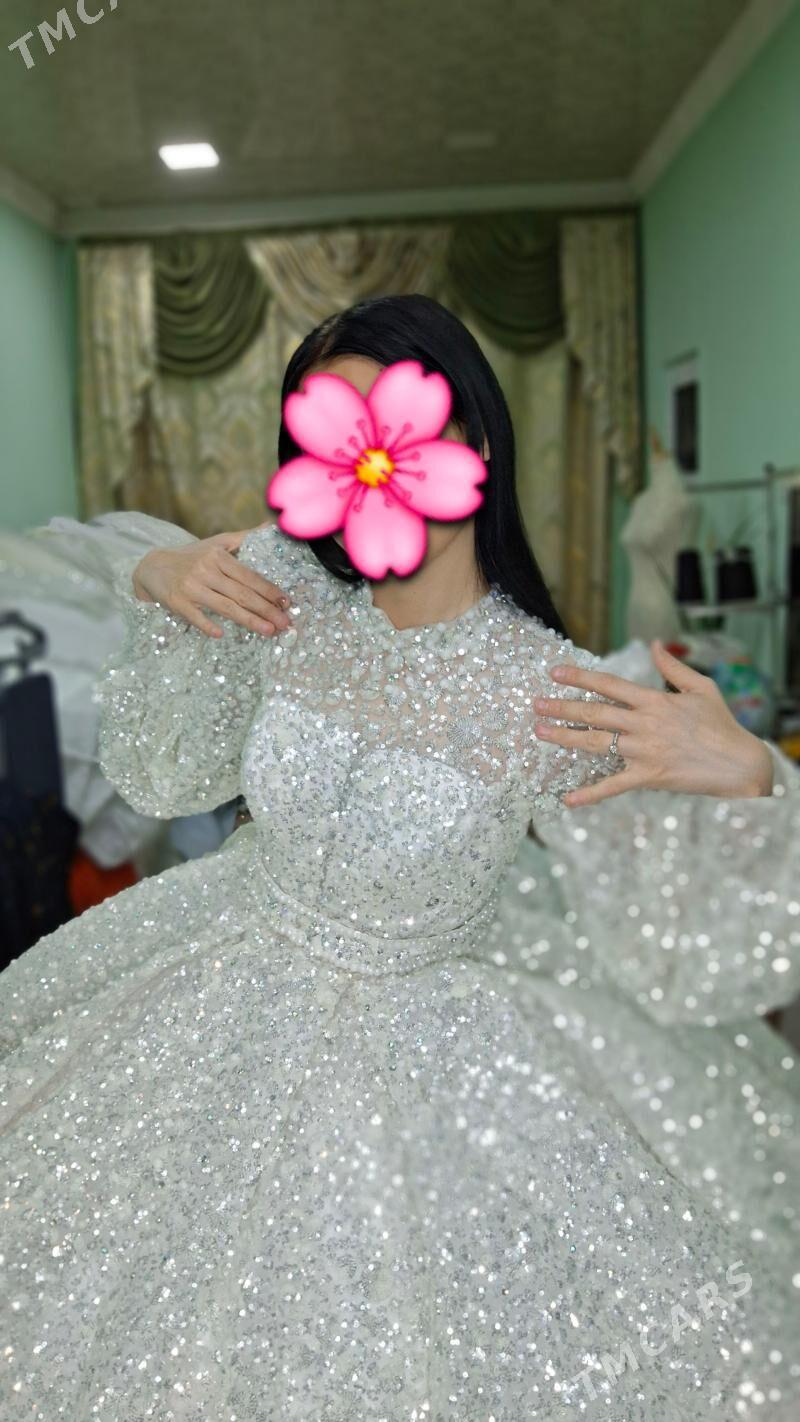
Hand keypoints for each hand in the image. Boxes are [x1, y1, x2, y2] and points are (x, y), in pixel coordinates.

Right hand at [131, 526, 292, 638]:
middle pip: (241, 593)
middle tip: (285, 623)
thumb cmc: (192, 557)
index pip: (249, 576)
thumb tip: (272, 526)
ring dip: (249, 620)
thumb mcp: (217, 543)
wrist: (152, 567)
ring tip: (268, 631)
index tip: (286, 602)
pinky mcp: (177, 602)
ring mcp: (191, 587)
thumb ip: (245, 537)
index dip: (269, 590)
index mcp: (217, 556)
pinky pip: (195, 617)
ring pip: (225, 607)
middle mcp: (205, 570)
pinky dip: (207, 625)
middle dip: (266, 609)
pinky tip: (221, 634)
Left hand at [533, 639, 773, 806]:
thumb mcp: (701, 688)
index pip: (609, 684)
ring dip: (565, 737)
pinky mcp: (648, 777)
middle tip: (535, 704)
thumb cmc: (722, 724)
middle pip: (594, 712)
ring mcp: (644, 751)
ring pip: (596, 743)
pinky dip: (590, 794)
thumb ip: (673, 667)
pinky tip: (568, 799)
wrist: (740, 764)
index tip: (556, 672)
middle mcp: (644, 724)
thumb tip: (655, 644)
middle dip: (562, 707)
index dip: (580, 677)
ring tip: (540, 732)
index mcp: (654, 701)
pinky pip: (613, 786)